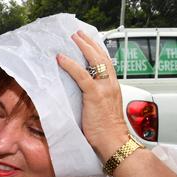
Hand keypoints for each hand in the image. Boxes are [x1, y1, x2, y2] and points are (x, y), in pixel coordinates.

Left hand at [56, 30, 129, 161]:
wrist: (114, 143)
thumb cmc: (107, 132)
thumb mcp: (102, 111)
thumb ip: (95, 101)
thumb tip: (82, 98)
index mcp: (113, 88)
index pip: (107, 64)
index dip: (97, 51)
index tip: (89, 42)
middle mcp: (111, 85)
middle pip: (102, 57)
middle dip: (90, 43)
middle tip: (78, 33)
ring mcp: (104, 89)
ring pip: (95, 61)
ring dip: (82, 47)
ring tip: (72, 37)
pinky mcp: (95, 95)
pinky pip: (81, 75)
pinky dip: (70, 65)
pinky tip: (61, 58)